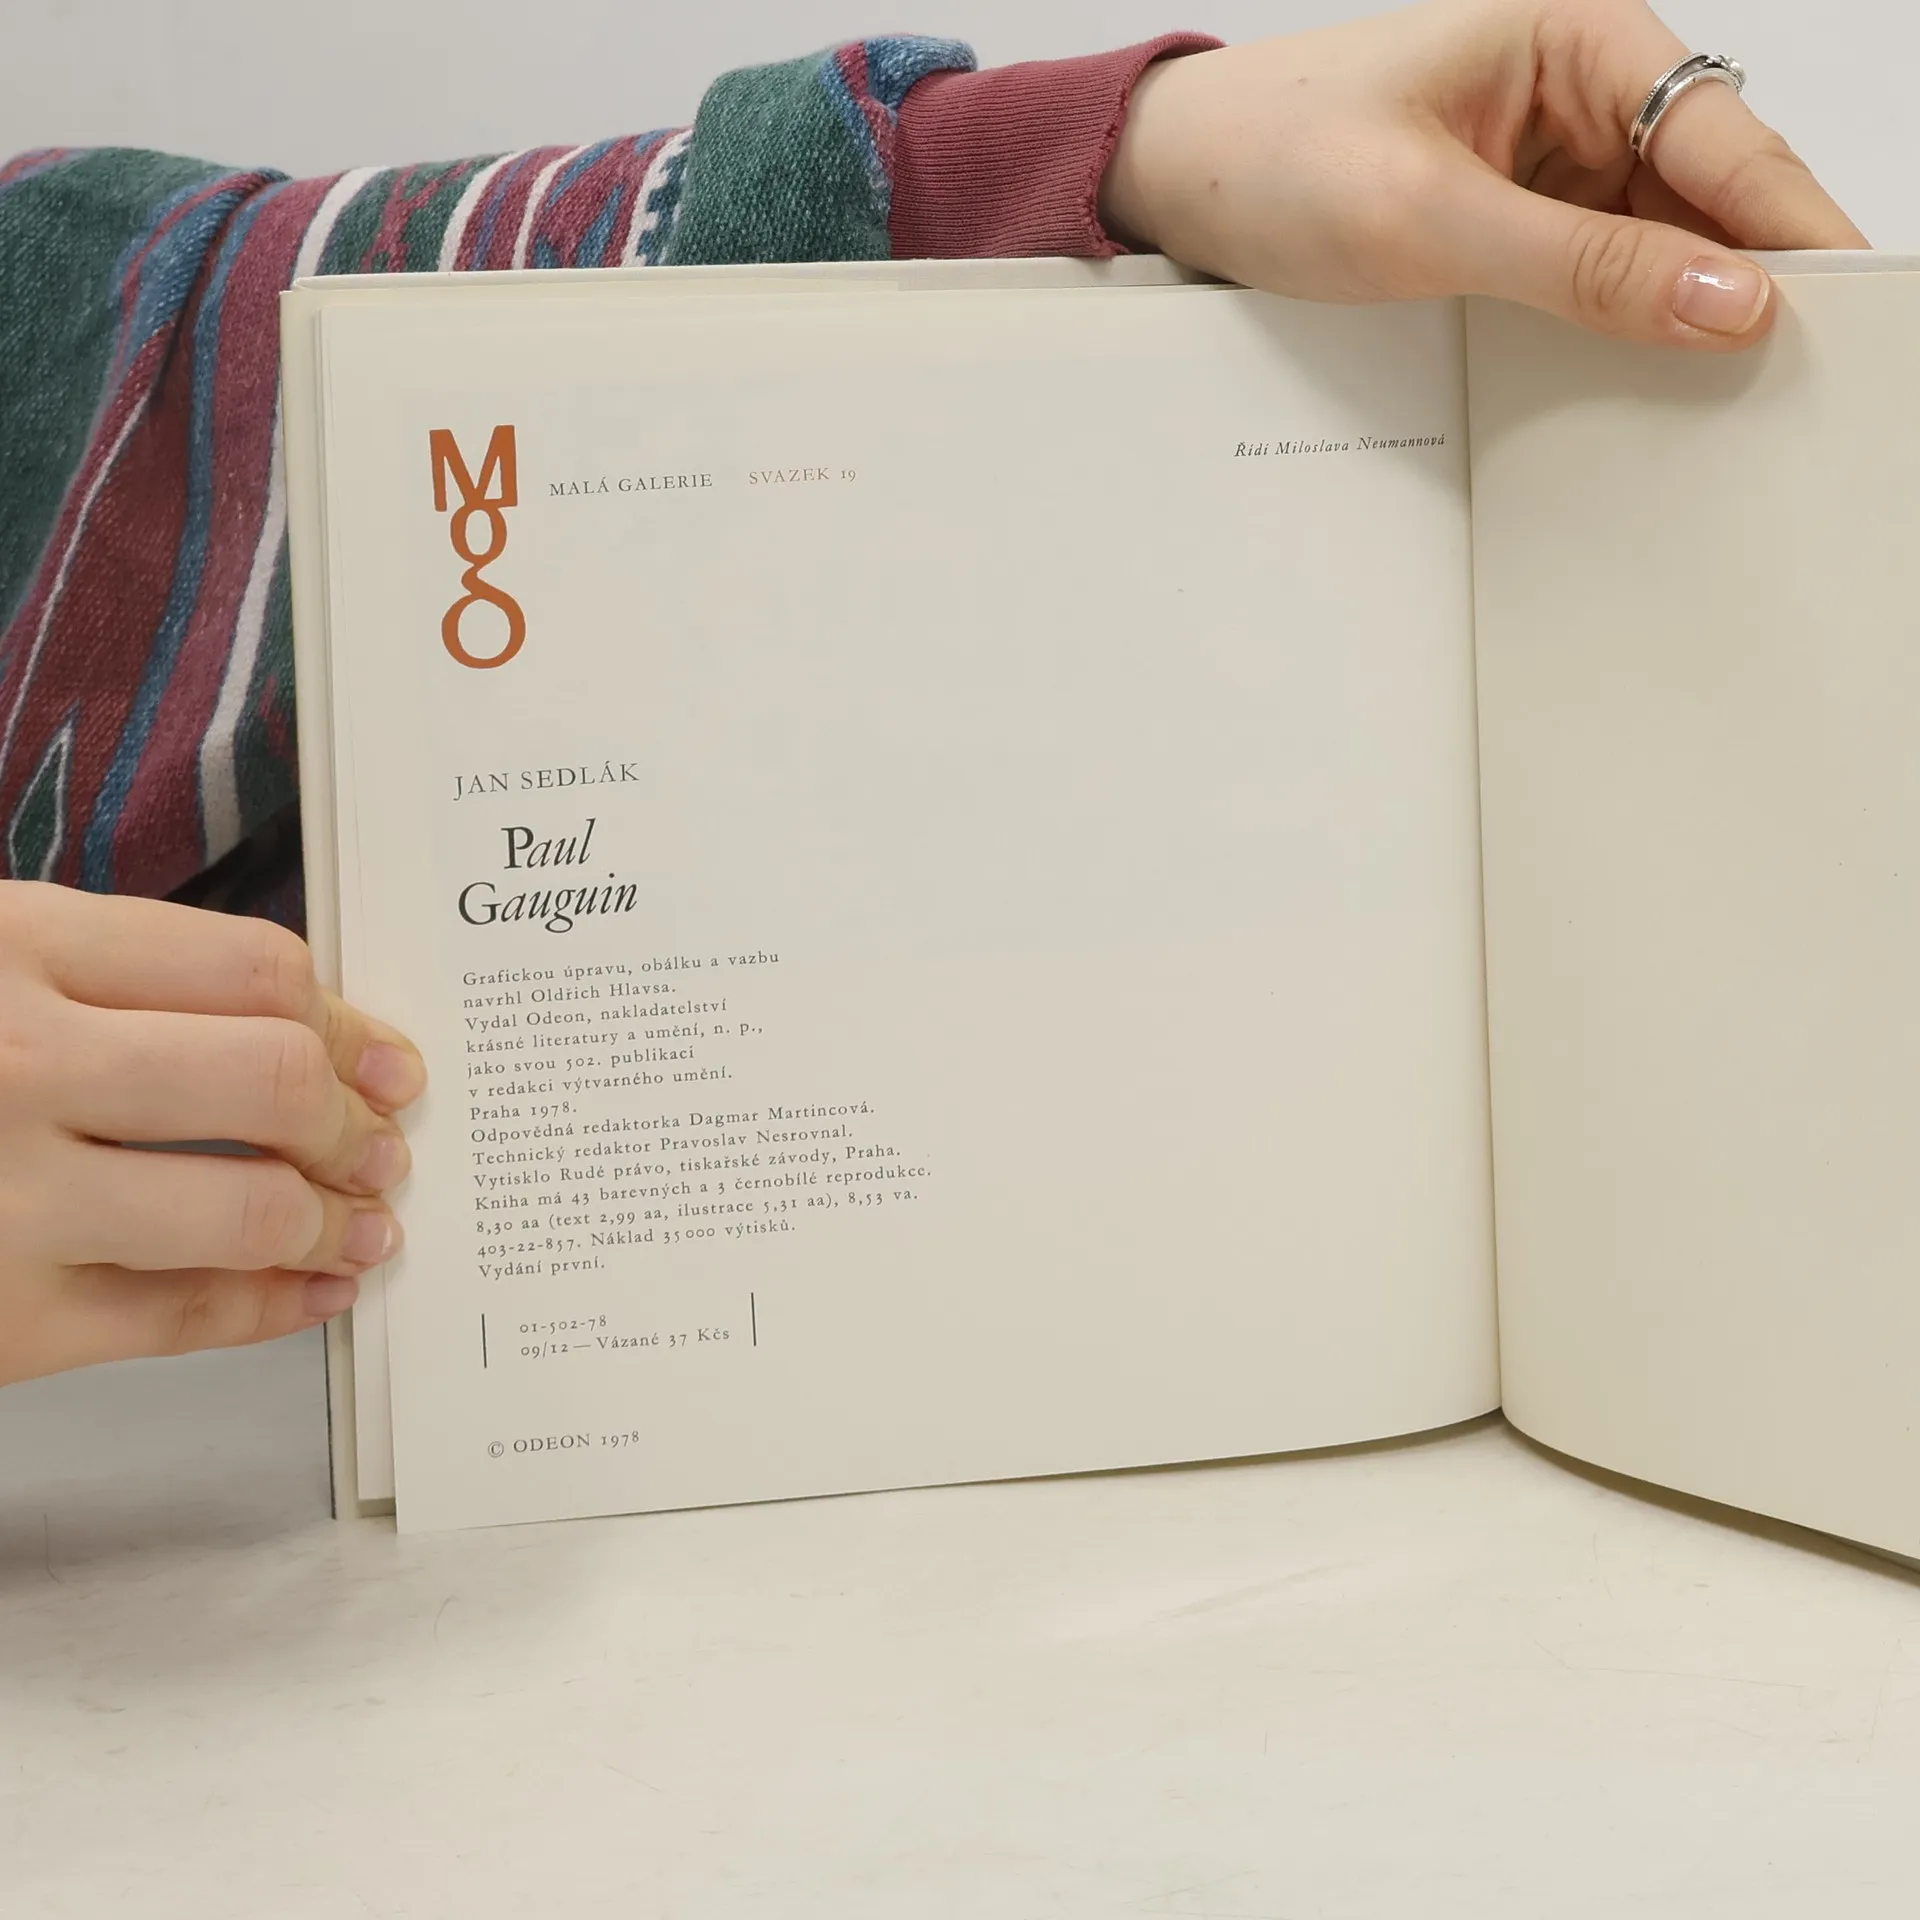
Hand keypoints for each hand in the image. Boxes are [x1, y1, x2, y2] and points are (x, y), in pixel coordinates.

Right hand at [0, 881, 424, 1385]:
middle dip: (357, 1121)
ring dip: (336, 1219)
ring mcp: (6, 1200)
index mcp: (12, 948)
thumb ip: (106, 977)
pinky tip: (317, 1292)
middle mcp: (16, 1064)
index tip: (387, 1056)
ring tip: (367, 1222)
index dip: (346, 1019)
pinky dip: (276, 1307)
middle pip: (272, 1081)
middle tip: (388, 1142)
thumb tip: (303, 1029)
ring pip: (248, 1207)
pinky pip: (182, 1317)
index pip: (250, 970)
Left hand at [1102, 0, 1866, 349]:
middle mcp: (1582, 94)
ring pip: (1659, 244)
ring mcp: (1552, 162)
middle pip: (1710, 195)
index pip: (1728, 138)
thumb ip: (1580, 265)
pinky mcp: (1516, 222)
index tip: (1845, 312)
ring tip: (1714, 399)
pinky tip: (1634, 382)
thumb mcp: (1430, 219)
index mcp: (1580, 42)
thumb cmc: (1275, 155)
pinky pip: (1598, 275)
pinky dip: (1618, 326)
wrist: (1179, 181)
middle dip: (1745, 280)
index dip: (1792, 228)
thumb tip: (1724, 302)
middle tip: (1789, 381)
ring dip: (1680, 314)